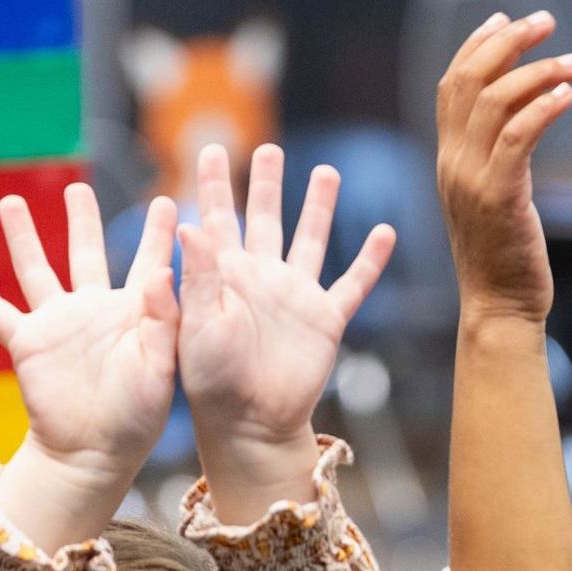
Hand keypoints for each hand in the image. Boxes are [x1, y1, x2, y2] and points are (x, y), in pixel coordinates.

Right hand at [0, 185, 178, 548]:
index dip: (156, 235)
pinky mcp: (27, 343)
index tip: (167, 202)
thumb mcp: (161, 367)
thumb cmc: (138, 416)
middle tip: (78, 189)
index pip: (149, 263)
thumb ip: (162, 318)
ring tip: (9, 201)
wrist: (95, 452)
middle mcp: (93, 310)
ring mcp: (57, 324)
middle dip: (82, 220)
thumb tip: (161, 272)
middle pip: (86, 253)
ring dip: (22, 237)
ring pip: (36, 269)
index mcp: (134, 313)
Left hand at [177, 143, 394, 522]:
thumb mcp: (195, 323)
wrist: (250, 422)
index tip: (210, 148)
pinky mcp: (326, 320)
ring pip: (310, 240)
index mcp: (225, 274)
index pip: (218, 216)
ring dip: (318, 207)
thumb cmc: (211, 380)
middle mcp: (262, 277)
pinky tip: (385, 234)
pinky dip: (370, 260)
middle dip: (266, 184)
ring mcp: (296, 296)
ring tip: (326, 172)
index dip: (215, 183)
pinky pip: (353, 284)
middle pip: (267, 218)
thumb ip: (196, 275)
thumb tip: (186, 223)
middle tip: (267, 151)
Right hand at [436, 11, 571, 323]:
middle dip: (508, 42)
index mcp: (447, 160)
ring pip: (496, 101)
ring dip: (538, 72)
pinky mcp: (500, 198)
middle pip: (470, 81)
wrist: (499, 310)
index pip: (451, 86)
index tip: (506, 21)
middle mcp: (452, 164)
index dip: (476, 46)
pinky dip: (543, 107)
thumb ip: (495, 161)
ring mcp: (472, 180)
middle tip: (546, 23)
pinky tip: (568, 95)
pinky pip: (519, 137)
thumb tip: (520, 123)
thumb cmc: (504, 260)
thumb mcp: (491, 200)